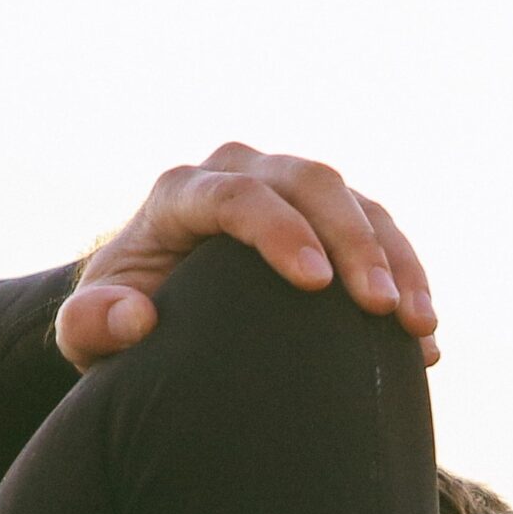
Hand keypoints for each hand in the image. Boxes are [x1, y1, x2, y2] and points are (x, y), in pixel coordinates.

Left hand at [56, 142, 439, 371]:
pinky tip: (424, 340)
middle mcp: (243, 173)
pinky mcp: (331, 219)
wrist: (157, 309)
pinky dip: (408, 281)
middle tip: (379, 307)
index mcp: (183, 192)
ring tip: (417, 327)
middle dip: (353, 241)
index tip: (315, 283)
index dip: (280, 231)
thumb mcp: (88, 333)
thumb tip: (137, 317)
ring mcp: (292, 191)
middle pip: (310, 182)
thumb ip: (92, 327)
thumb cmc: (123, 320)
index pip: (238, 192)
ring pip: (358, 202)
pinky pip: (382, 232)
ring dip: (396, 261)